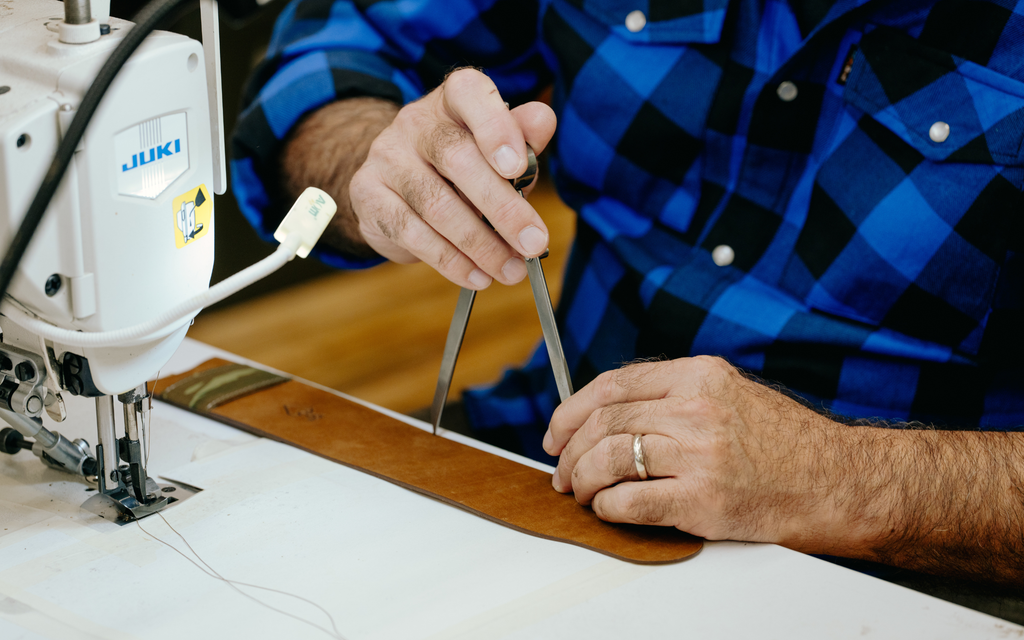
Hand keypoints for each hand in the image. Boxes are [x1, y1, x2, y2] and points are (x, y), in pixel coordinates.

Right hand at [348, 68, 556, 289]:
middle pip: (456, 157)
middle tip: (532, 243)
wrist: (396, 186)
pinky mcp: (368, 194)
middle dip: (502, 207)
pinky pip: (411, 232)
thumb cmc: (461, 169)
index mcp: (452, 100)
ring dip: (479, 245)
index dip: (495, 127)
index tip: (518, 167)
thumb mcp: (498, 153)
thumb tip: (543, 117)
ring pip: (435, 203)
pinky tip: (477, 276)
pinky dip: (450, 261)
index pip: (468, 92)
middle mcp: (415, 122)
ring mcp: (386, 156)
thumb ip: (523, 139)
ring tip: (511, 270)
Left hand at [543, 356, 846, 548]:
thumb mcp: (730, 392)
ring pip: (610, 459)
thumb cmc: (785, 442)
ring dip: (584, 480)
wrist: (837, 481)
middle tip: (562, 471)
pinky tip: (610, 509)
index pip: (614, 384)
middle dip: (571, 451)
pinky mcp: (704, 500)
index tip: (558, 430)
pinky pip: (632, 501)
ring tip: (583, 492)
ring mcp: (699, 454)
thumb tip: (610, 413)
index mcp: (699, 376)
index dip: (573, 409)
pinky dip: (609, 507)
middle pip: (606, 423)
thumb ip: (674, 394)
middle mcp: (696, 409)